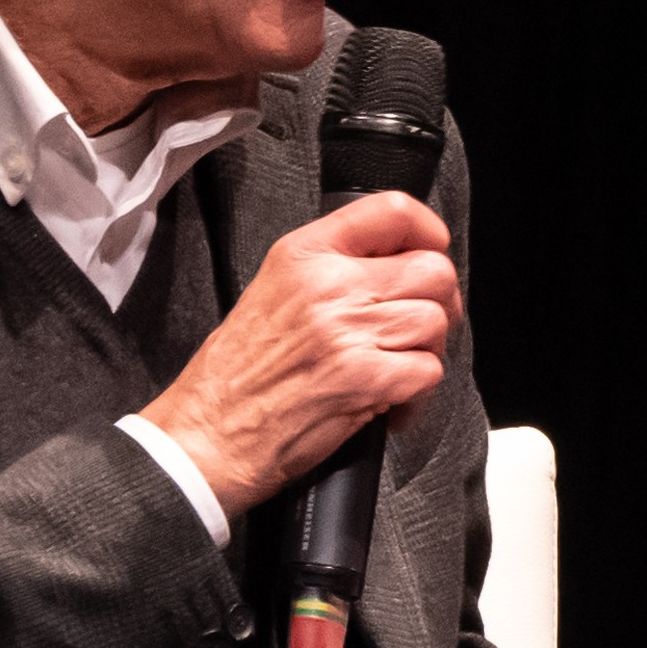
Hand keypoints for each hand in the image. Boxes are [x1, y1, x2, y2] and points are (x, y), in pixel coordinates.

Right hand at [138, 195, 461, 518]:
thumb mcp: (272, 292)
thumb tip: (393, 264)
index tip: (432, 250)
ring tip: (397, 368)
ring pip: (436, 321)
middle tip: (419, 327)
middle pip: (431, 270)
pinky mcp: (365, 379)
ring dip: (427, 350)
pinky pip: (428, 371)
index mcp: (305, 255)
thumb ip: (330, 269)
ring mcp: (349, 331)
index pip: (392, 212)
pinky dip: (418, 392)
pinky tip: (391, 403)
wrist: (208, 434)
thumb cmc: (235, 375)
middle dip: (438, 301)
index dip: (429, 231)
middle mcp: (328, 285)